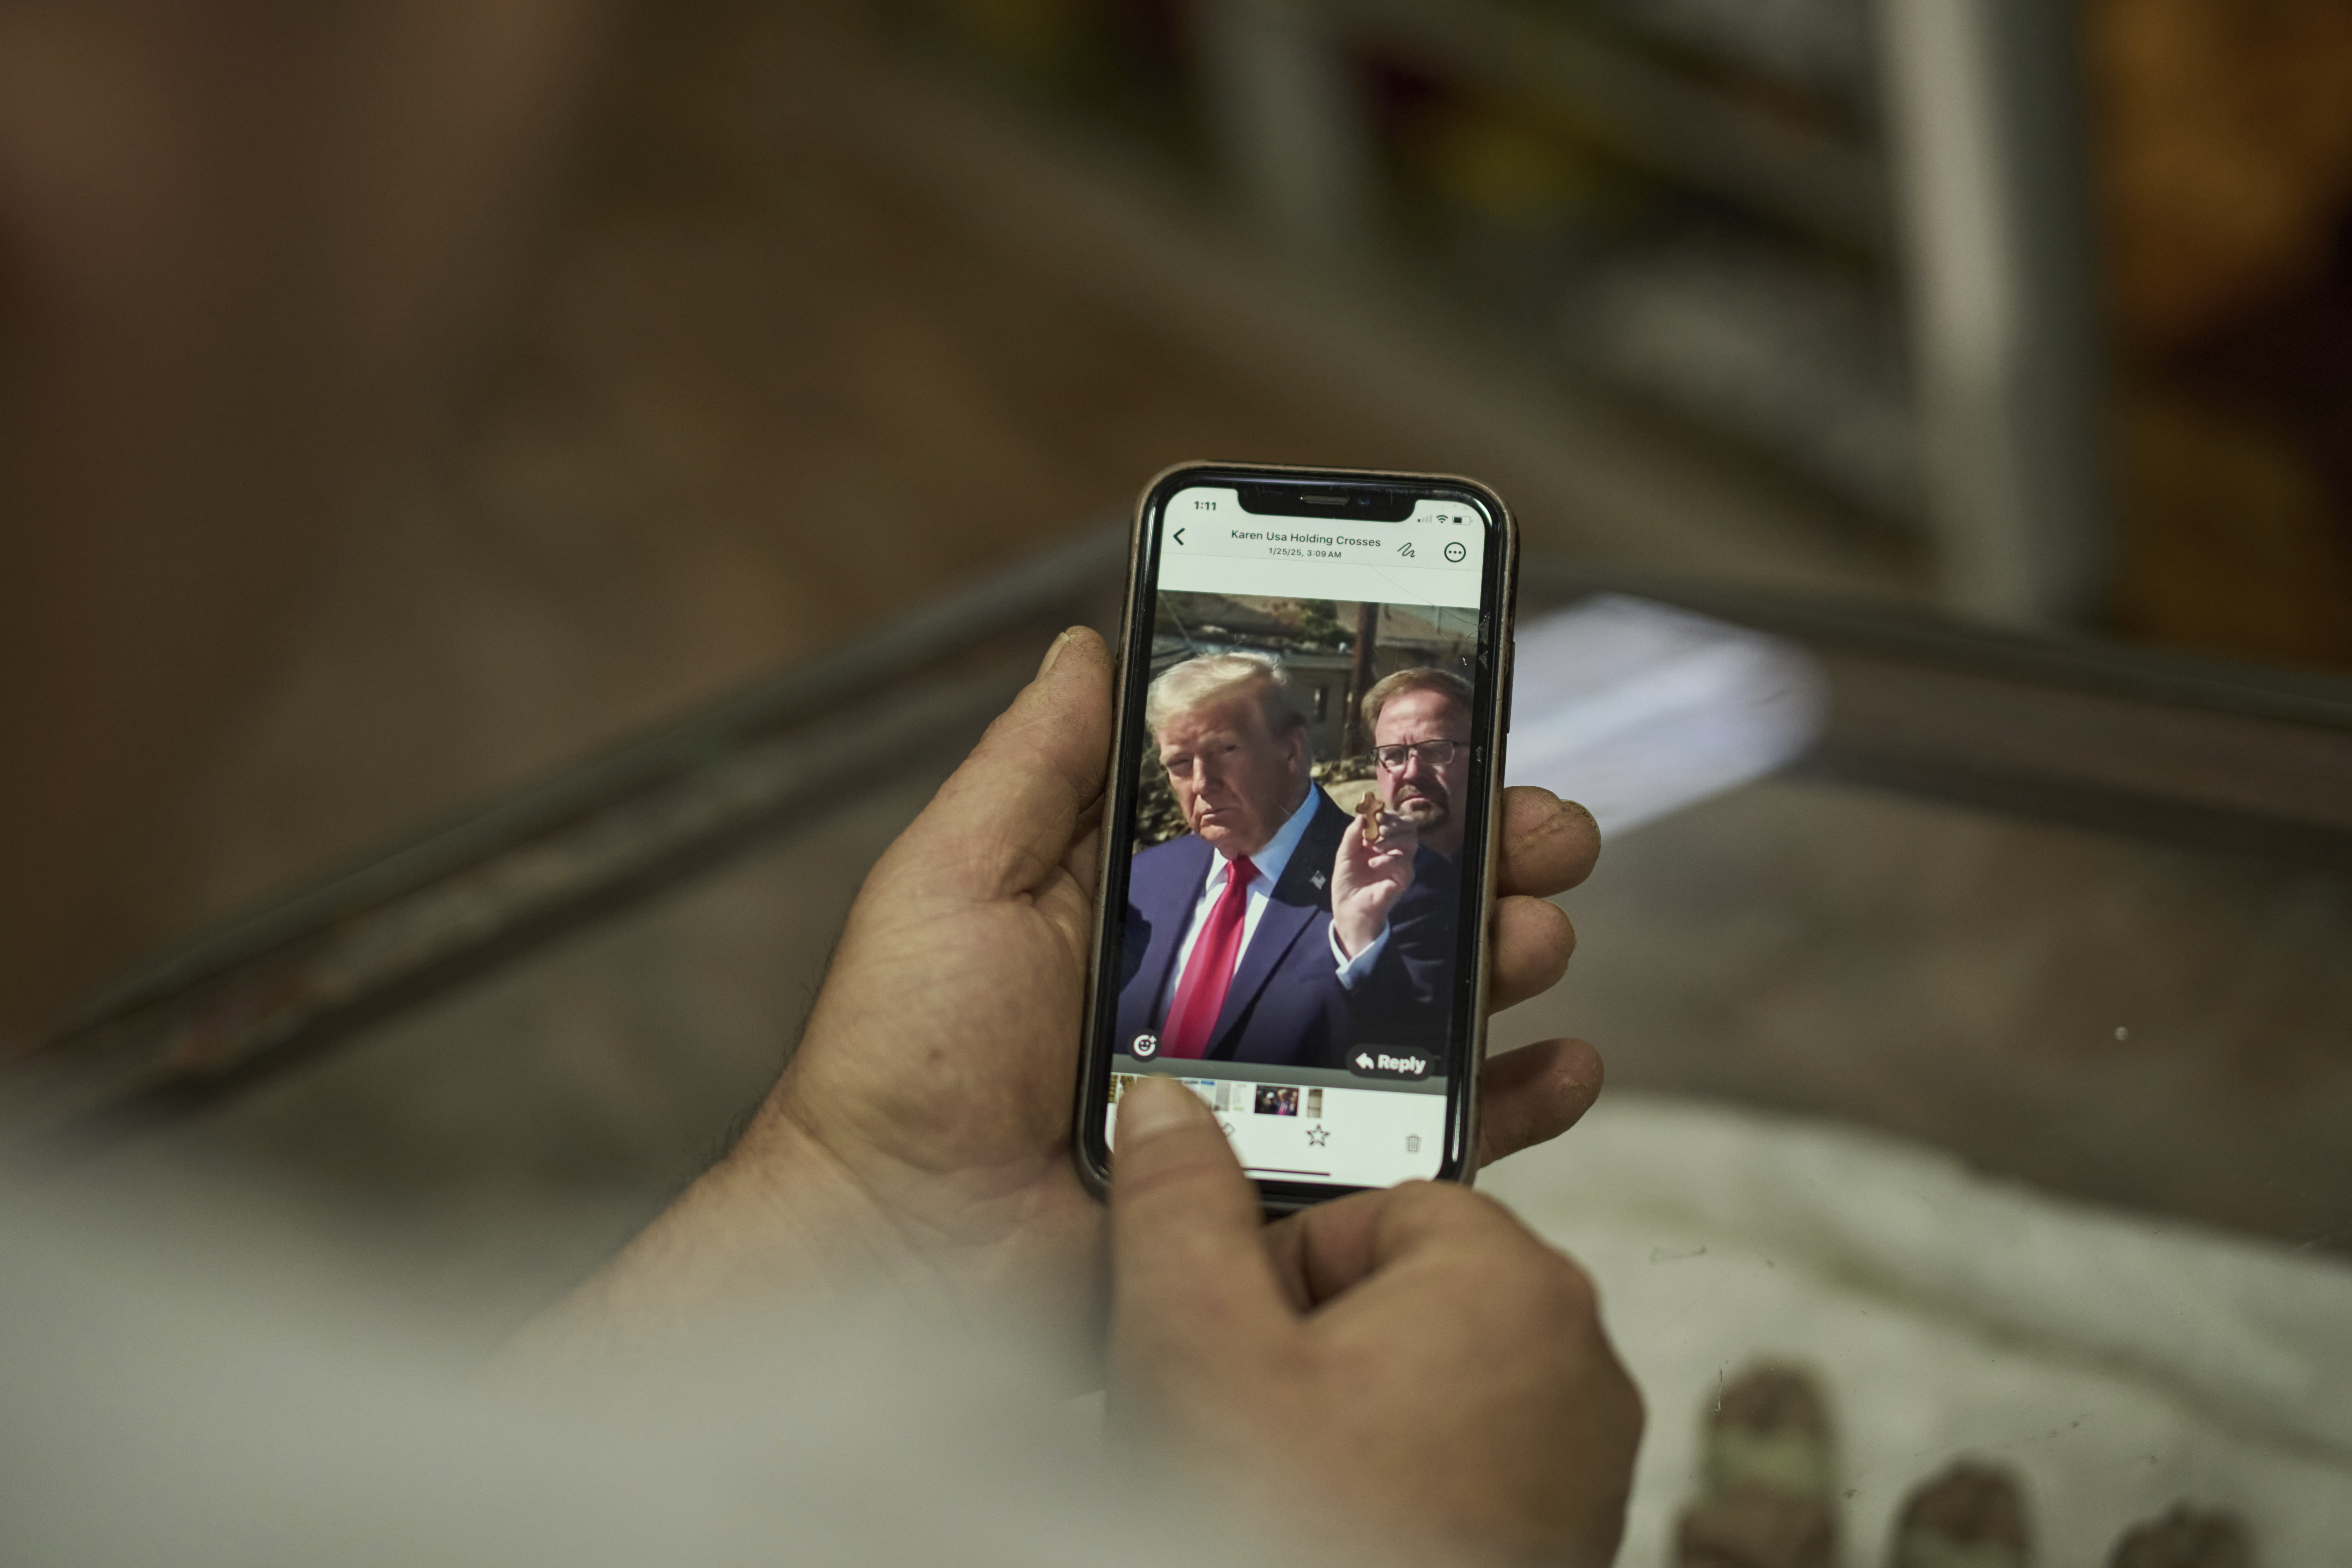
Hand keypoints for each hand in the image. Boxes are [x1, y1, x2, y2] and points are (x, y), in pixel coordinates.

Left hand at [509, 629, 1604, 1361]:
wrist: (897, 1253)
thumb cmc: (902, 1069)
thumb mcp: (951, 882)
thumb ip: (1033, 768)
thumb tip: (1089, 645)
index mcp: (1155, 910)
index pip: (1294, 823)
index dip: (1379, 775)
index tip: (1452, 724)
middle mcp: (1224, 991)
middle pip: (1382, 908)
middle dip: (1476, 858)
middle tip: (1541, 830)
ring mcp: (1268, 1092)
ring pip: (1422, 1013)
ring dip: (1503, 957)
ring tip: (1539, 927)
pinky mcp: (1293, 1189)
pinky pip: (1426, 1144)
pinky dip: (1510, 1105)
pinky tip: (1559, 1064)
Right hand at [1111, 1077, 1641, 1566]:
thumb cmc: (1286, 1531)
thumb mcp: (1194, 1341)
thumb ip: (1176, 1202)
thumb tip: (1164, 1104)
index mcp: (1513, 1282)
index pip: (1375, 1204)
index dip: (1281, 1267)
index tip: (1234, 1344)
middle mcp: (1579, 1357)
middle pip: (1406, 1289)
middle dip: (1315, 1341)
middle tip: (1246, 1421)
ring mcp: (1584, 1456)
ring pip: (1432, 1378)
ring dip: (1350, 1413)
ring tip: (1282, 1481)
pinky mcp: (1569, 1532)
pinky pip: (1469, 1461)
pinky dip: (1400, 1481)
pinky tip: (1333, 1523)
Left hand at [1330, 803, 1417, 957]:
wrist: (1348, 909)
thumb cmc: (1347, 882)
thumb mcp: (1344, 855)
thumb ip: (1352, 835)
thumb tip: (1361, 815)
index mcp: (1380, 842)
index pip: (1394, 821)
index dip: (1387, 814)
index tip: (1376, 814)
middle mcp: (1394, 851)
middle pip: (1408, 827)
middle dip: (1395, 823)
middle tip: (1379, 827)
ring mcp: (1400, 865)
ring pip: (1411, 842)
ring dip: (1393, 839)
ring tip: (1374, 845)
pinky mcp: (1403, 880)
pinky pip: (1404, 864)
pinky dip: (1389, 860)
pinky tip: (1373, 863)